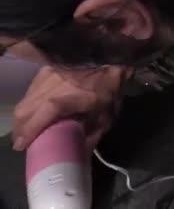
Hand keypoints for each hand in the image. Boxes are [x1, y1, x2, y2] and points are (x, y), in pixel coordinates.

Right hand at [12, 65, 129, 151]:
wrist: (110, 59)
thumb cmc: (110, 89)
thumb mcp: (107, 116)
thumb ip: (91, 136)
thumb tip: (79, 155)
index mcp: (74, 96)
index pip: (46, 111)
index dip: (31, 129)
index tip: (21, 145)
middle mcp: (57, 84)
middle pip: (27, 108)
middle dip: (21, 128)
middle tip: (22, 141)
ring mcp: (49, 74)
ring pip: (26, 99)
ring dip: (23, 117)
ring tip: (25, 130)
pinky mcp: (46, 69)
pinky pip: (30, 90)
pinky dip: (28, 103)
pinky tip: (32, 112)